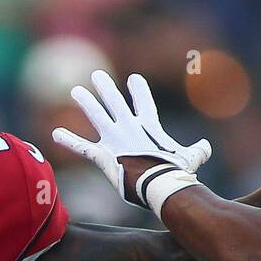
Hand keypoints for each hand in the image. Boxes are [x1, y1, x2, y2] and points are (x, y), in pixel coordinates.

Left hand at [53, 71, 210, 215]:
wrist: (162, 185)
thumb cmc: (178, 173)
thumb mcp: (193, 158)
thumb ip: (199, 150)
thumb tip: (206, 147)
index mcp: (149, 128)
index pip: (144, 104)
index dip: (139, 91)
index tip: (133, 78)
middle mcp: (129, 129)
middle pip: (114, 102)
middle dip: (105, 88)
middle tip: (97, 75)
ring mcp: (114, 141)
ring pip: (96, 116)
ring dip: (86, 103)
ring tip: (76, 91)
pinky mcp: (103, 157)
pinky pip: (82, 147)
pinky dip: (68, 140)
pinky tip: (54, 133)